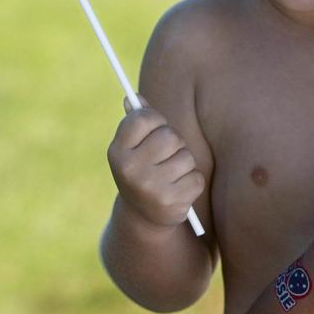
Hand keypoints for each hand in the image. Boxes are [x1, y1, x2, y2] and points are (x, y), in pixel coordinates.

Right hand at [107, 96, 205, 229]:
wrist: (142, 217)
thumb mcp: (133, 148)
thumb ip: (135, 121)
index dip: (156, 120)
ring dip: (184, 164)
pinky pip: (196, 178)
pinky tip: (177, 191)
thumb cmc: (142, 170)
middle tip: (164, 157)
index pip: (144, 118)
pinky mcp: (170, 202)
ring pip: (186, 157)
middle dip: (174, 144)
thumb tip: (132, 97)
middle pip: (170, 136)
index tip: (155, 128)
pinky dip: (192, 182)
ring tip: (170, 176)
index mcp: (117, 151)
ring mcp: (149, 188)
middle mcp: (129, 170)